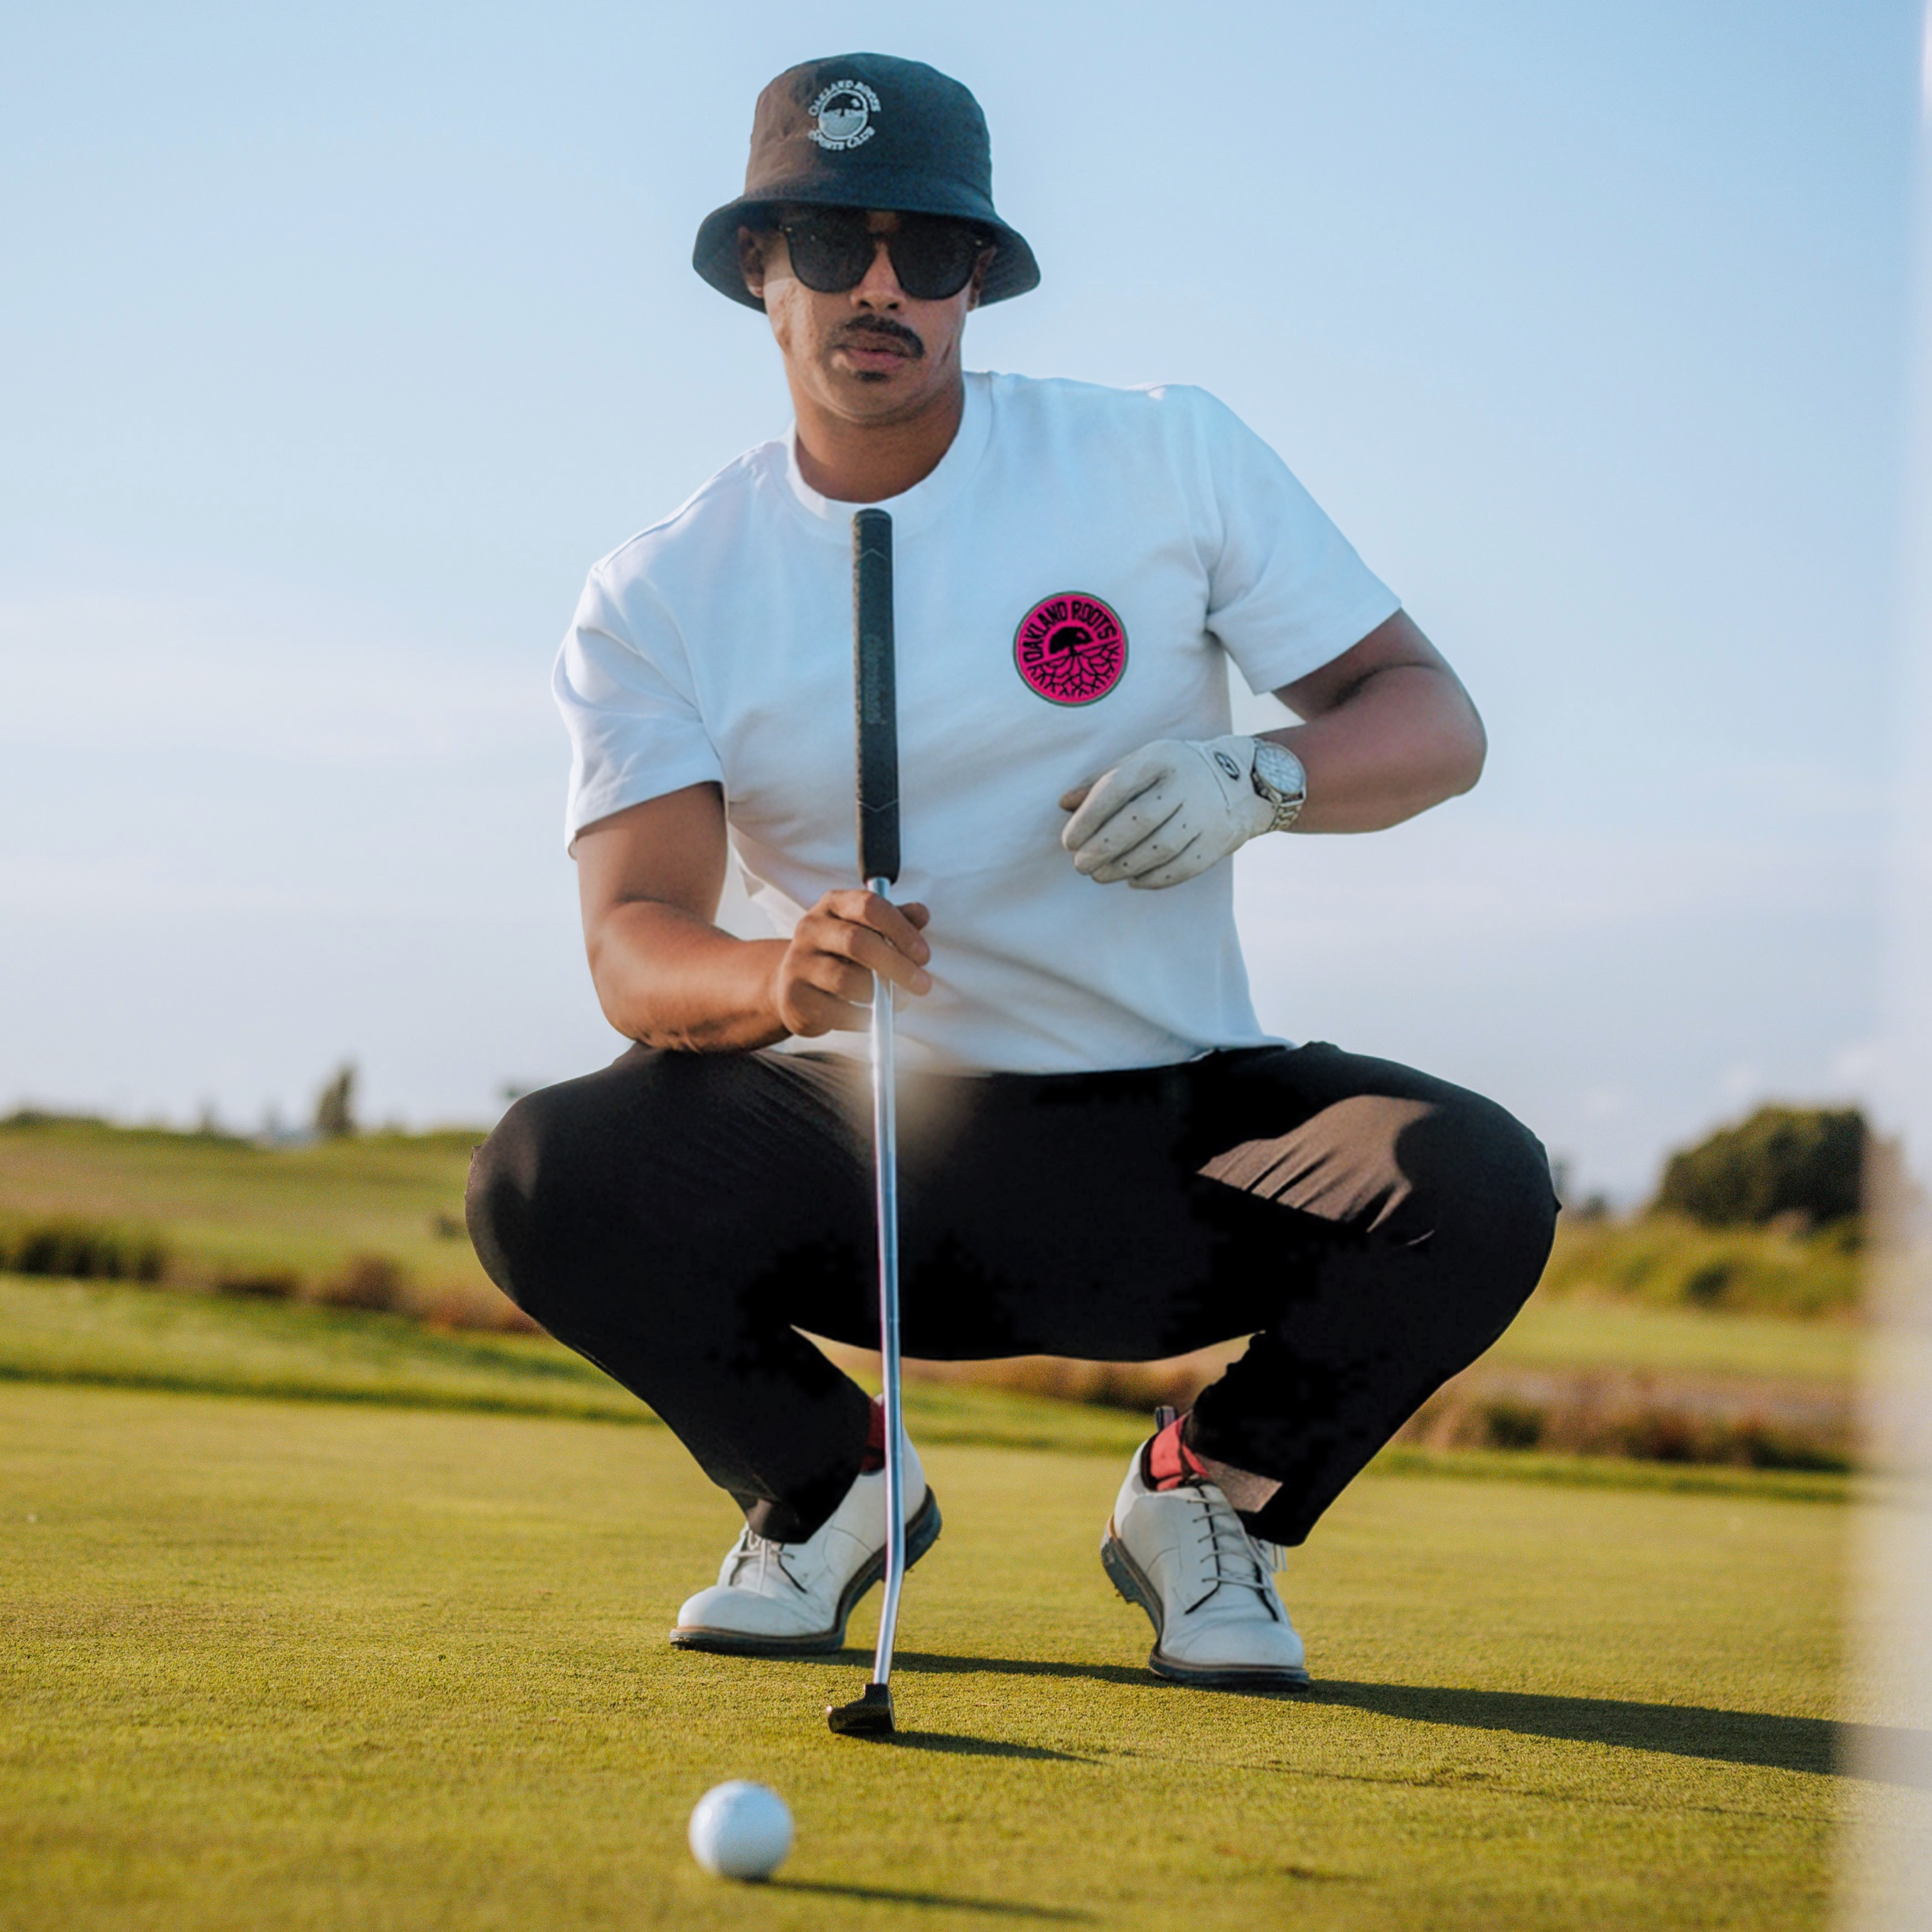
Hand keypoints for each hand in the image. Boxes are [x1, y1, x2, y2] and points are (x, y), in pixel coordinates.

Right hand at [771, 890, 932, 1036]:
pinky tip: (874, 1016)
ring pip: (845, 980)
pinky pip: (835, 1011)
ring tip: (901, 1001)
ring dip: (880, 994)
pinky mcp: (794, 996)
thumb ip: (895, 920)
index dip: (901, 930)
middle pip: (857, 942)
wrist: (794, 983)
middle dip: (897, 965)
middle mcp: (811, 928)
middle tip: (922, 984)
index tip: (923, 955)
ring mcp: (798, 962)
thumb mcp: (868, 929)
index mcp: (833, 904)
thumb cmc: (841, 953)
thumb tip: (921, 914)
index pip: (869, 906)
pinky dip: (862, 1017)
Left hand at [1059, 736, 1272, 888]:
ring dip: (1124, 867)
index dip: (1089, 818)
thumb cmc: (1173, 773)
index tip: (1069, 841)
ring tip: (1100, 875)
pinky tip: (1133, 881)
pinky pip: (1183, 867)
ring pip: (1160, 848)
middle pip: (1138, 821)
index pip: (1118, 787)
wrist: (1241, 781)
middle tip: (1080, 865)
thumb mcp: (1140, 765)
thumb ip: (1102, 782)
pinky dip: (1154, 879)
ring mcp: (1206, 812)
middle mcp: (1187, 782)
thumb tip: (1064, 803)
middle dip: (1103, 848)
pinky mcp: (1219, 839)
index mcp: (1161, 757)